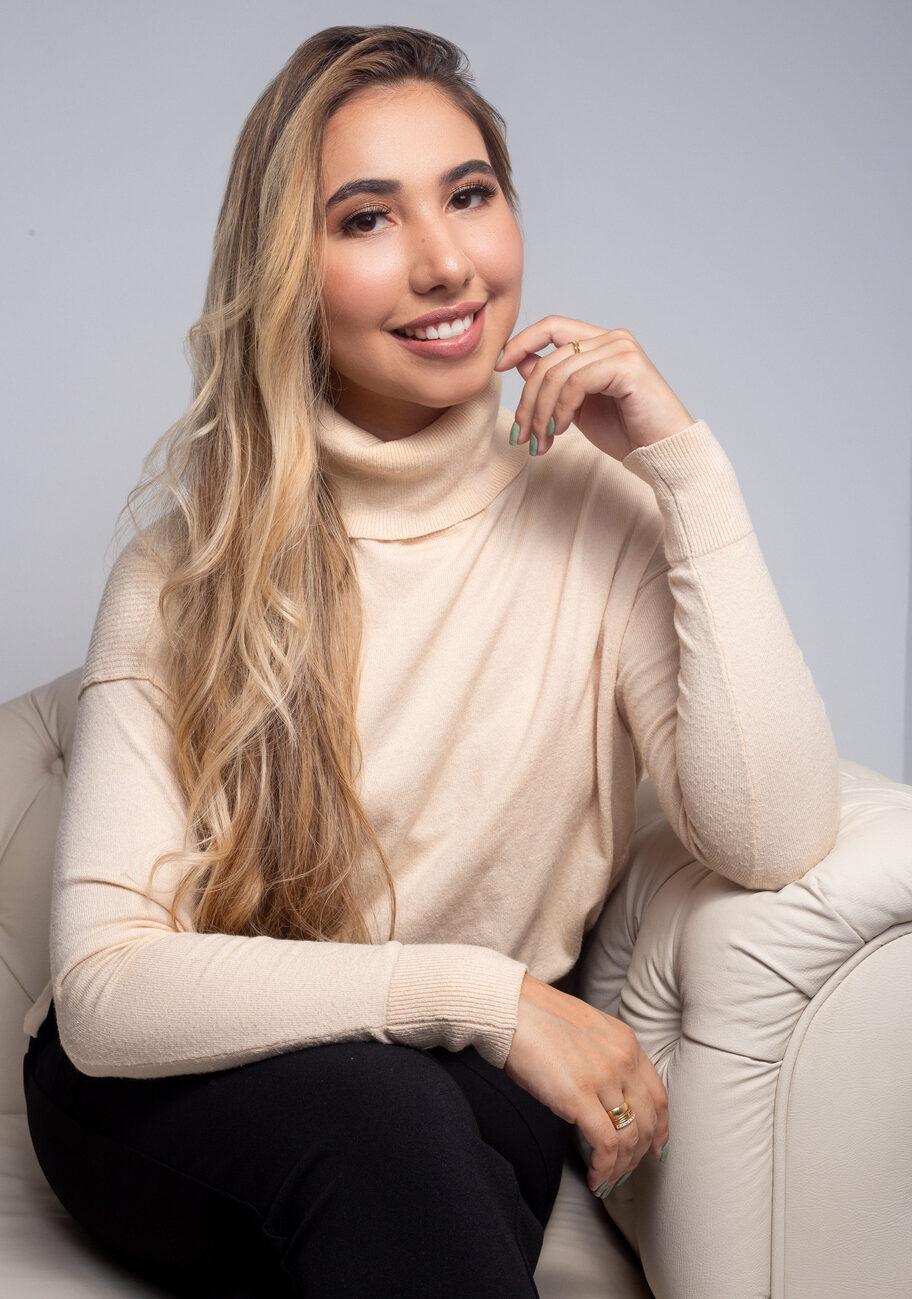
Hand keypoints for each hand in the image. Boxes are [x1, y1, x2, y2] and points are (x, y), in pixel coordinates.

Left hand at [494, 315, 694, 460]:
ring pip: (558, 373)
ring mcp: (621, 349)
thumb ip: (554, 383)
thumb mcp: (576, 407)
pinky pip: (576, 382)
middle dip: (528, 401)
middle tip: (521, 436)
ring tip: (540, 442)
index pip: (551, 327)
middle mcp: (612, 339)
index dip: (520, 342)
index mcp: (600, 343)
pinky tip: (560, 431)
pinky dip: (561, 409)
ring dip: (542, 412)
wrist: (661, 452)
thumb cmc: (626, 432)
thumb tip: (519, 363)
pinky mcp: (628, 366)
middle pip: (548, 358)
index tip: (498, 366)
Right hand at [504, 972, 668, 1196]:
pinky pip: (606, 1145)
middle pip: (648, 1121)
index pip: (658, 1095)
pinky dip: (604, 1169)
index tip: (655, 1148)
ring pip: (629, 1138)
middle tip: (625, 1171)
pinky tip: (594, 1177)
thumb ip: (603, 1057)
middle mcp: (622, 1060)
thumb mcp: (586, 1030)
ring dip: (620, 1168)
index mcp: (626, 1042)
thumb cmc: (535, 1018)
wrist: (510, 1008)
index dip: (660, 1128)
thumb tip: (603, 1095)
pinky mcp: (579, 1097)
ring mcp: (603, 1078)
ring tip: (606, 1180)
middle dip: (639, 1154)